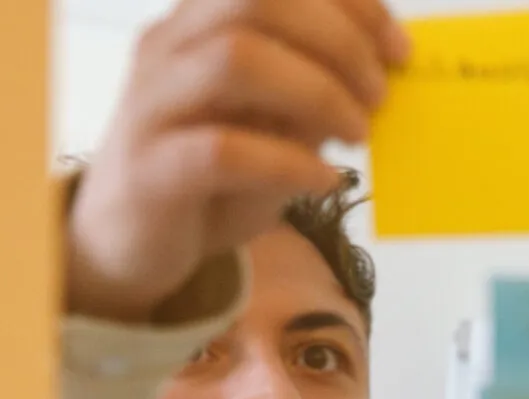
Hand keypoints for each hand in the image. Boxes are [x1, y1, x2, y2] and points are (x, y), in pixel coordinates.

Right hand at [65, 0, 410, 322]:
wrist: (129, 246)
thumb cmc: (210, 180)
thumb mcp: (272, 129)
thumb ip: (312, 94)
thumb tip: (379, 75)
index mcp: (198, 23)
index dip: (349, 3)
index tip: (399, 49)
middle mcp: (169, 48)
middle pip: (256, 2)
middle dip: (338, 42)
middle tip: (379, 95)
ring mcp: (152, 105)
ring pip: (235, 59)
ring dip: (316, 92)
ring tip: (357, 134)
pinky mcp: (150, 169)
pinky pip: (221, 150)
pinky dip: (287, 162)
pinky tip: (322, 180)